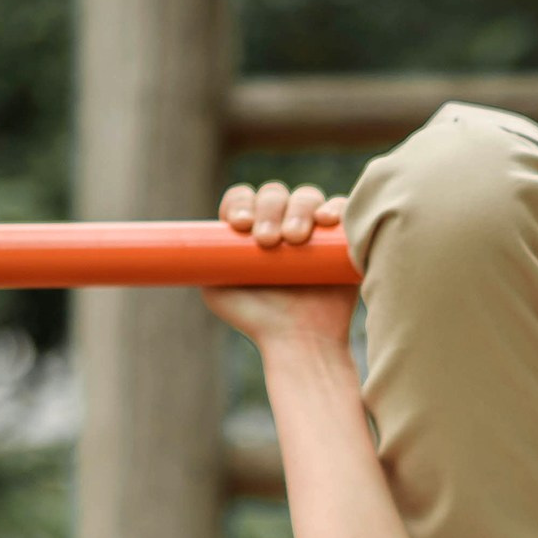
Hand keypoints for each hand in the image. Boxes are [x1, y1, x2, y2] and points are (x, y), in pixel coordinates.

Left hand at [201, 181, 353, 348]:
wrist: (301, 343)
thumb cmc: (258, 322)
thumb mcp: (217, 290)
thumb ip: (205, 261)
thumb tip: (194, 238)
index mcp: (251, 231)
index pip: (243, 198)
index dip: (241, 203)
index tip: (241, 226)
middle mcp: (281, 224)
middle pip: (273, 194)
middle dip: (269, 210)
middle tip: (268, 242)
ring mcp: (314, 230)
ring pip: (306, 196)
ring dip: (298, 209)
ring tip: (296, 240)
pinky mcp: (343, 239)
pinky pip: (342, 209)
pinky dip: (335, 209)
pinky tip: (326, 221)